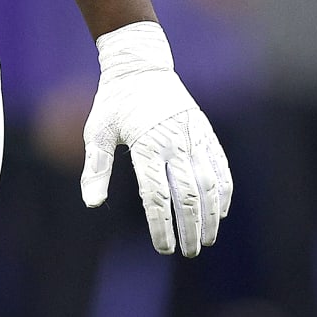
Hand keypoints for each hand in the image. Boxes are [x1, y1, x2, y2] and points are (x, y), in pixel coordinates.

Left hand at [81, 21, 231, 256]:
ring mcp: (193, 137)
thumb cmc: (114, 102)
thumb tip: (91, 203)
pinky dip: (224, 192)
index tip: (163, 248)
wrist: (140, 66)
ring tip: (206, 239)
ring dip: (211, 216)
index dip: (162, 226)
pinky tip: (221, 211)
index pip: (156, 196)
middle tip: (188, 251)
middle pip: (188, 196)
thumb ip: (95, 168)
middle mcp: (173, 142)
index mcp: (145, 144)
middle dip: (190, 229)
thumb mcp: (97, 131)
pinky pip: (220, 167)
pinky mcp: (205, 132)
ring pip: (210, 185)